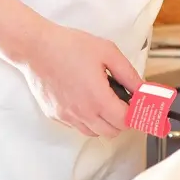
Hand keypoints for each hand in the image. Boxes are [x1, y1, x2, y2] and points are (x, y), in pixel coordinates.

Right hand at [16, 22, 140, 137]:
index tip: (139, 105)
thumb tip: (143, 89)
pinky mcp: (55, 115)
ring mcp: (66, 116)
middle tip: (125, 103)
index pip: (125, 121)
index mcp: (97, 98)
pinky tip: (88, 102)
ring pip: (94, 133)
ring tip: (106, 101)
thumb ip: (129, 74)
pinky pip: (77, 126)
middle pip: (112, 132)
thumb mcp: (108, 53)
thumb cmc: (69, 46)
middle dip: (123, 119)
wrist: (36, 47)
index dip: (136, 114)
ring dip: (105, 122)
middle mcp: (81, 112)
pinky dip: (88, 120)